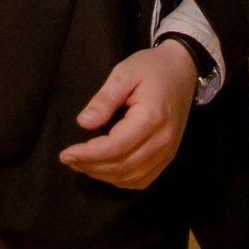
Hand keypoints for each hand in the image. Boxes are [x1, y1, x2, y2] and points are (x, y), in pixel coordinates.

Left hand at [58, 42, 197, 189]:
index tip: (65, 153)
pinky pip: (142, 179)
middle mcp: (163, 140)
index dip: (87, 155)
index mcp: (151, 117)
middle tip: (68, 158)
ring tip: (80, 164)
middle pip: (121, 166)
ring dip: (102, 175)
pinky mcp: (168, 155)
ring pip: (131, 177)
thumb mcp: (124, 73)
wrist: (183, 70)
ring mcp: (168, 150)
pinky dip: (120, 180)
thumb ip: (104, 99)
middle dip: (90, 166)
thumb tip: (83, 123)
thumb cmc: (152, 68)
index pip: (115, 148)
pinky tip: (103, 170)